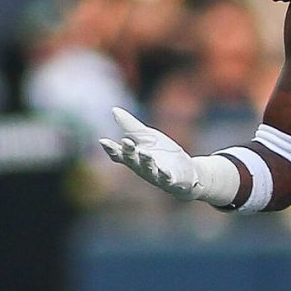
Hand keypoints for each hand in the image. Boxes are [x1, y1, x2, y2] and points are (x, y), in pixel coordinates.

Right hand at [99, 106, 230, 204]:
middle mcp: (142, 168)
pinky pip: (168, 179)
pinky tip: (165, 172)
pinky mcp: (172, 180)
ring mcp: (156, 175)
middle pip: (133, 160)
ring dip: (146, 162)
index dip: (111, 148)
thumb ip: (131, 127)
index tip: (103, 141)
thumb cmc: (162, 153)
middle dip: (129, 152)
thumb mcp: (147, 137)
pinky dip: (166, 175)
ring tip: (145, 153)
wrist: (186, 171)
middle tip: (126, 142)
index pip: (119, 154)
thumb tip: (114, 109)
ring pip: (149, 169)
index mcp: (134, 157)